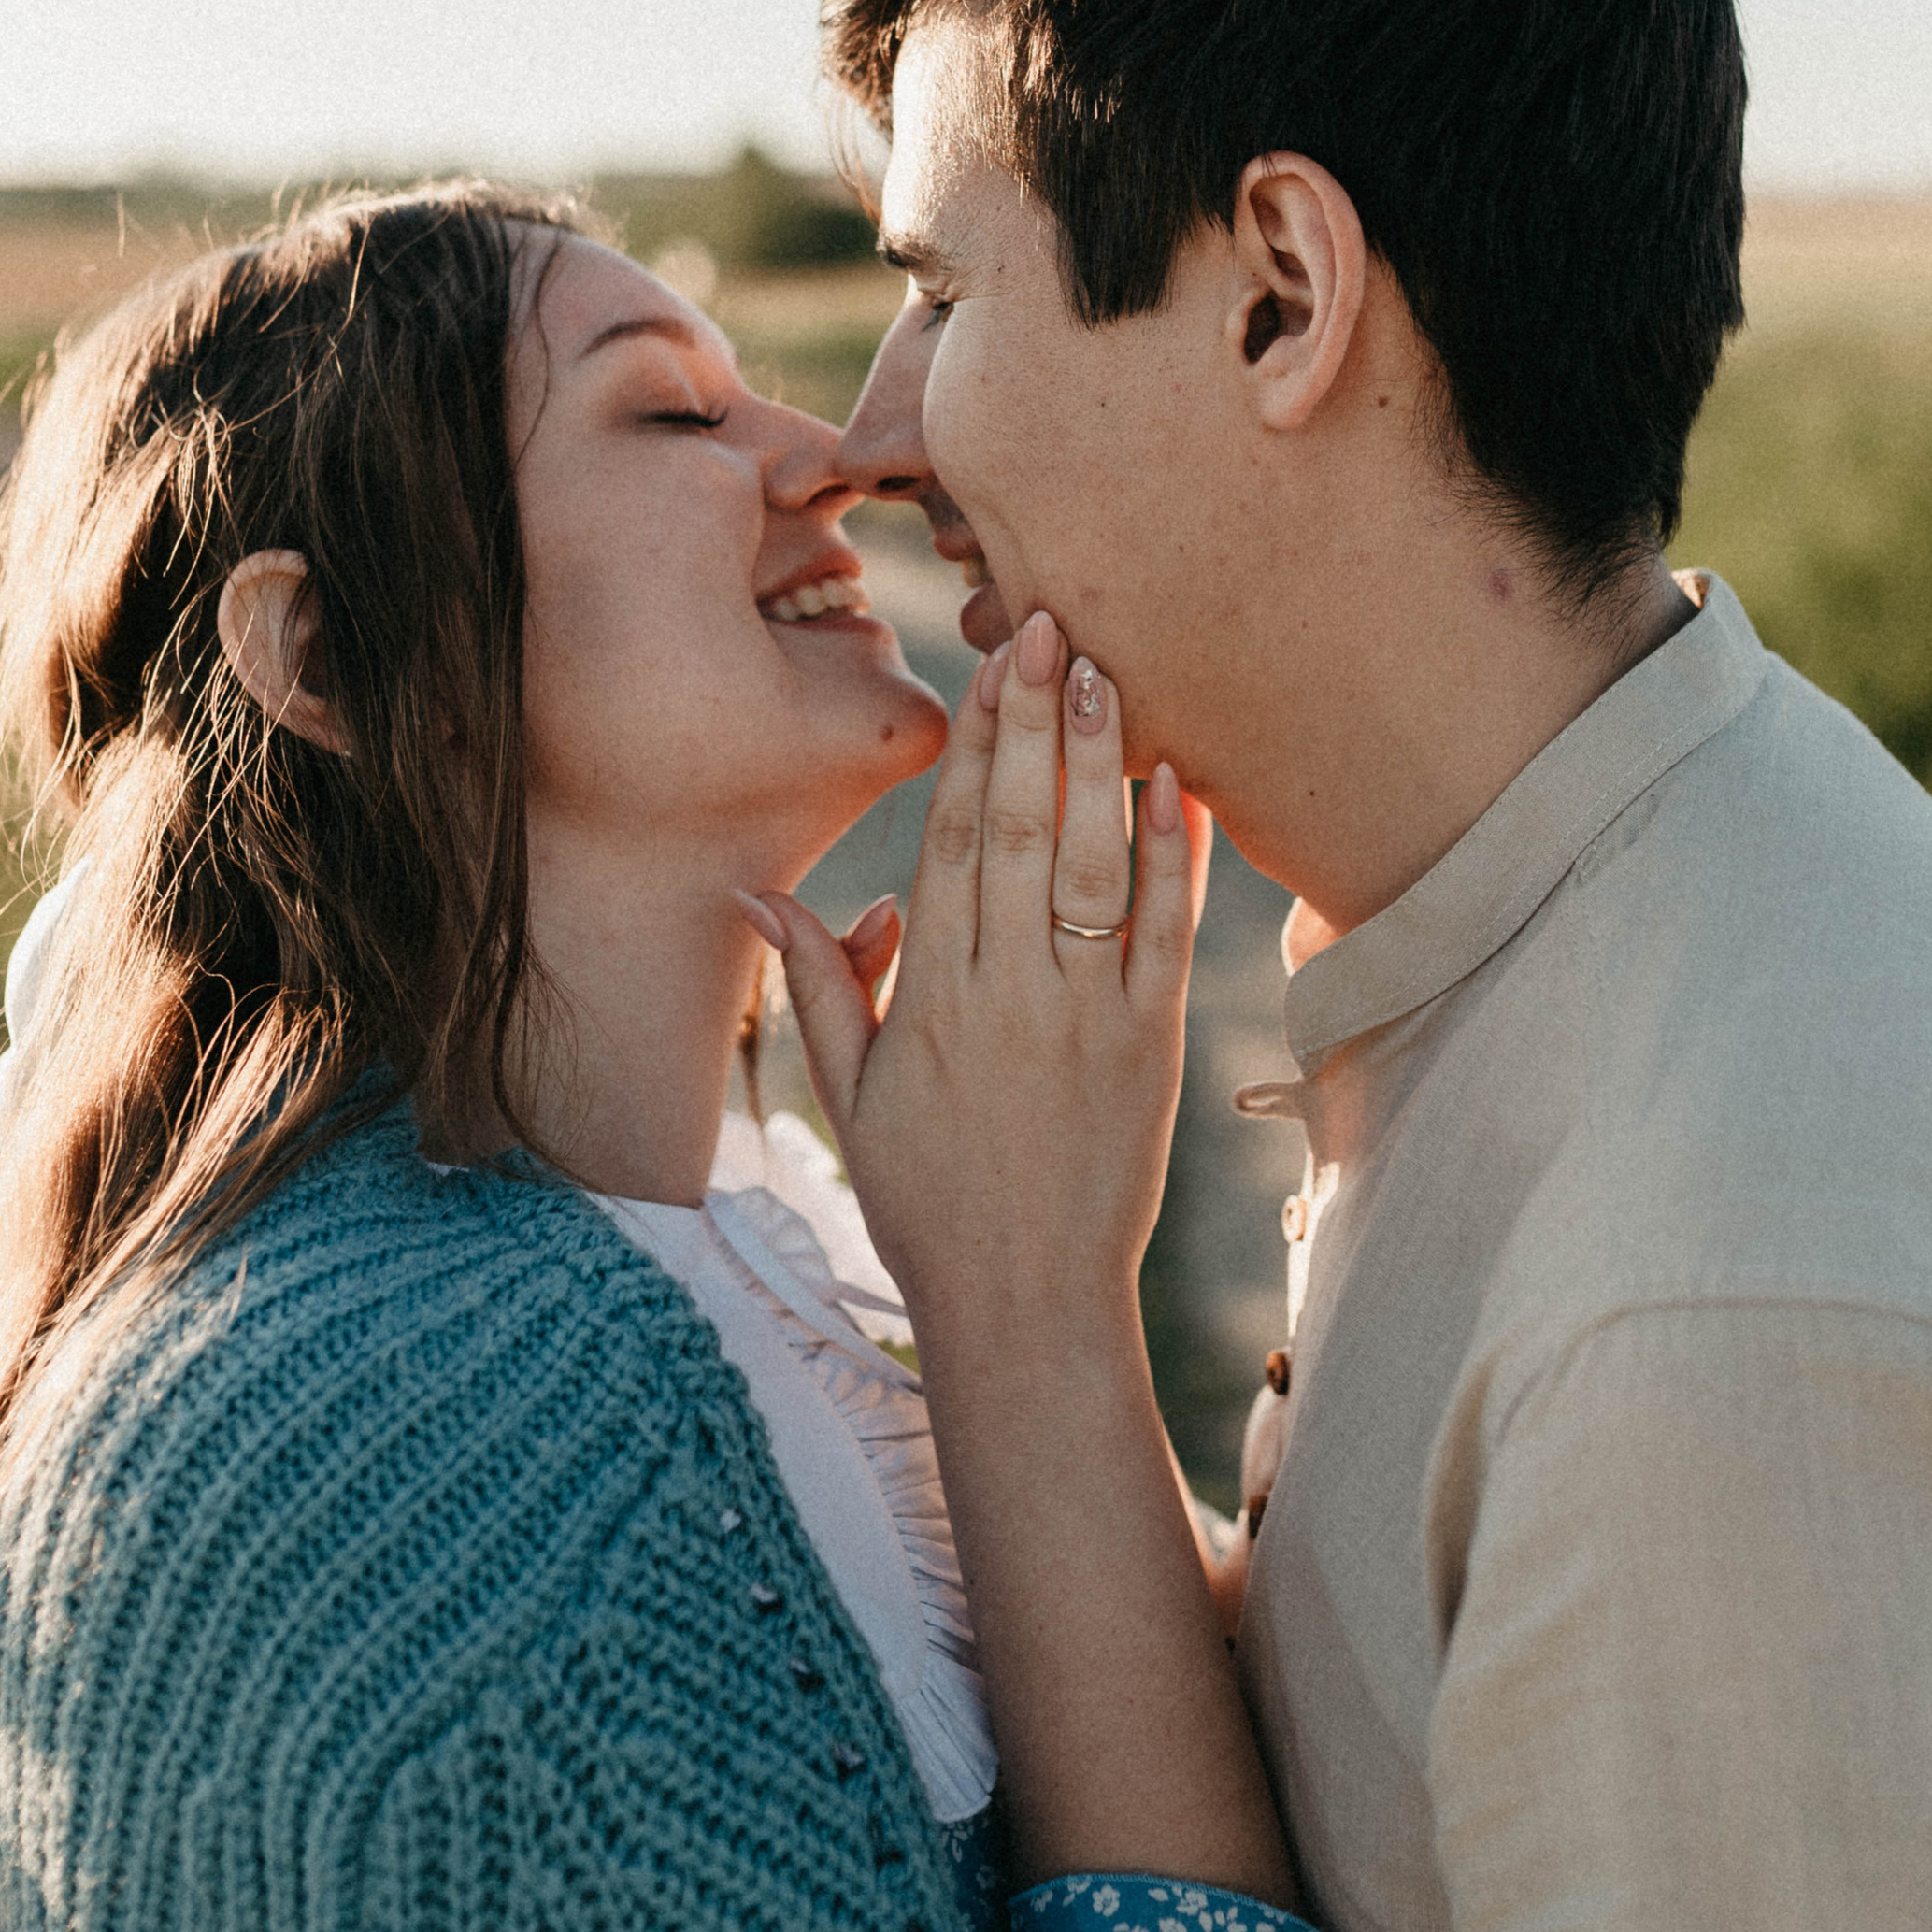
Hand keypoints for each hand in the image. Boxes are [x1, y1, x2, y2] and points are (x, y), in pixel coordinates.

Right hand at [742, 613, 1290, 1903]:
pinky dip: (1173, 857)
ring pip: (1093, 865)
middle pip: (1021, 829)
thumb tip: (757, 897)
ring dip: (1101, 764)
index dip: (970, 747)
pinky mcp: (1152, 1046)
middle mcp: (1009, 992)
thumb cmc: (927, 1201)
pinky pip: (1163, 934)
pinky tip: (1174, 785)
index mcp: (931, 996)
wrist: (1027, 1304)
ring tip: (1109, 675)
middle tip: (1050, 626)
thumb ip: (814, 985)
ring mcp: (1086, 1015)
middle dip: (1035, 722)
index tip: (986, 669)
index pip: (951, 841)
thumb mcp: (849, 1095)